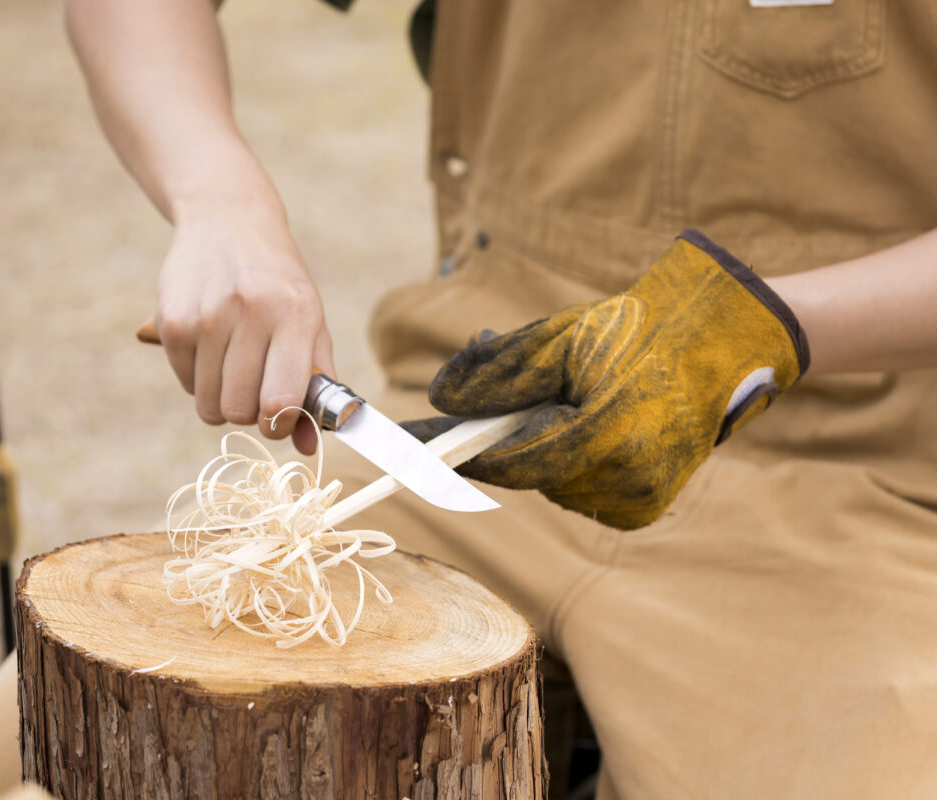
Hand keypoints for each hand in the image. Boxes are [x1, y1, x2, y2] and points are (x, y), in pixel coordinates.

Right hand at [155, 205, 333, 453]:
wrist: (227, 221)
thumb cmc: (279, 284)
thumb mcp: (310, 323)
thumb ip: (315, 386)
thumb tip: (308, 449)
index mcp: (295, 313)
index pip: (280, 400)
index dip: (279, 424)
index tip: (279, 418)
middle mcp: (250, 311)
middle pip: (240, 410)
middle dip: (249, 414)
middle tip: (255, 390)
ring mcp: (206, 315)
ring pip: (209, 404)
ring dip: (223, 400)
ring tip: (234, 367)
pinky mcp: (171, 320)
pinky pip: (186, 384)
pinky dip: (200, 379)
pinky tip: (211, 347)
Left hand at [411, 229, 809, 528]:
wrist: (724, 342)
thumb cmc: (641, 328)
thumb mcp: (562, 336)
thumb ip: (498, 372)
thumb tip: (438, 400)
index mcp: (607, 435)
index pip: (509, 460)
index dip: (456, 451)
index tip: (407, 446)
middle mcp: (625, 480)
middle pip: (525, 474)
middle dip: (503, 438)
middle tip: (488, 404)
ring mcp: (638, 501)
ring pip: (550, 485)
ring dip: (538, 448)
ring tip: (560, 400)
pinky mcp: (642, 509)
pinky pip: (578, 493)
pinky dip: (567, 464)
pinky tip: (587, 425)